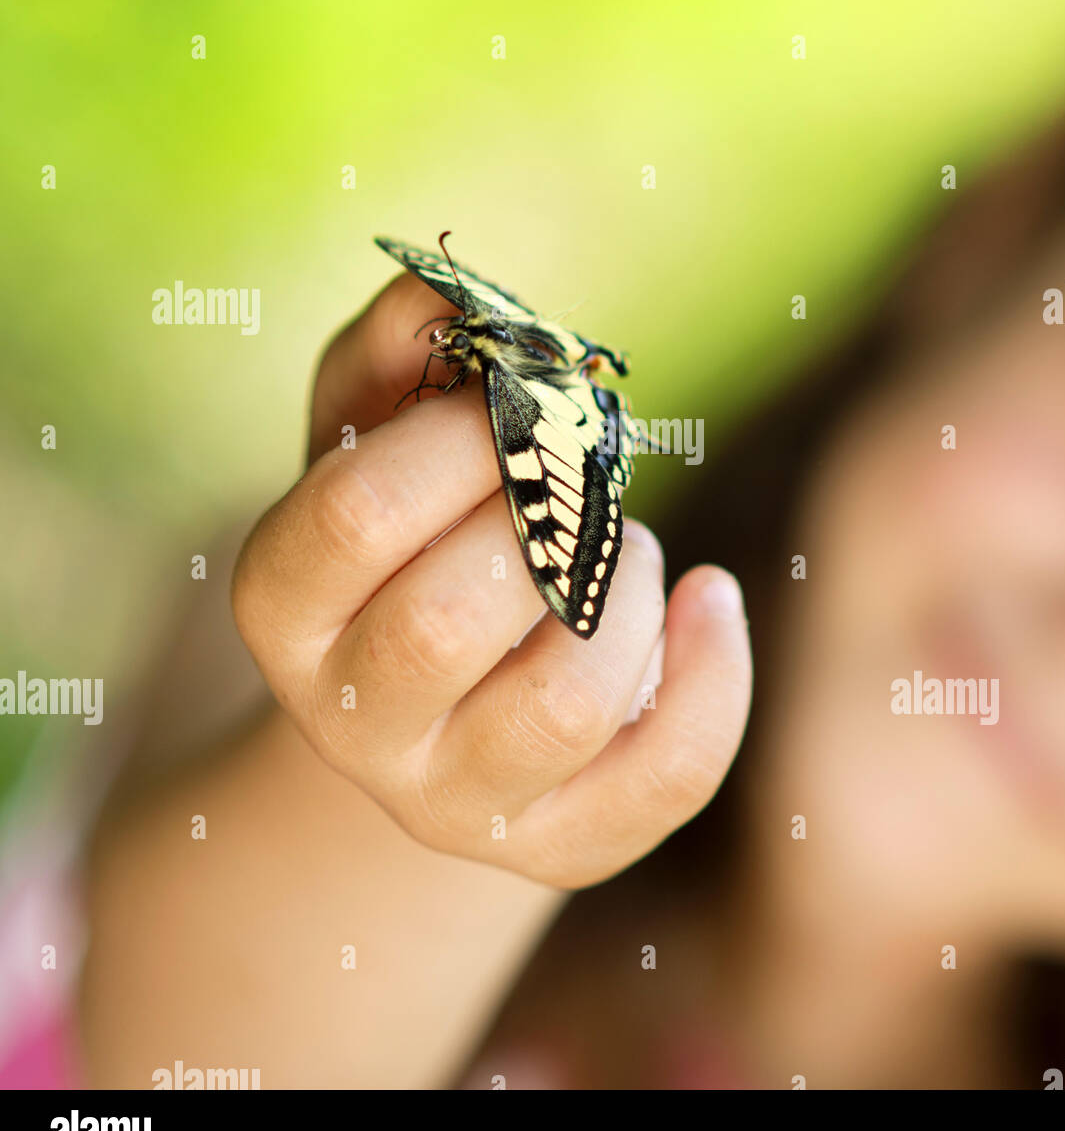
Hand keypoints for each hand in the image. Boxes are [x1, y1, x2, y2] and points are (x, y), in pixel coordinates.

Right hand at [232, 273, 751, 887]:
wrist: (424, 705)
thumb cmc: (406, 540)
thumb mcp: (372, 437)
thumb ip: (391, 352)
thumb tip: (442, 286)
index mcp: (284, 609)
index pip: (354, 515)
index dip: (457, 436)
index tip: (519, 402)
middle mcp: (350, 722)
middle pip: (450, 617)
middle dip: (546, 512)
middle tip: (578, 469)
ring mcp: (453, 802)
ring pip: (565, 702)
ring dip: (623, 586)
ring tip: (623, 545)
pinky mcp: (558, 844)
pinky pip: (663, 774)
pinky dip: (714, 675)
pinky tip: (708, 600)